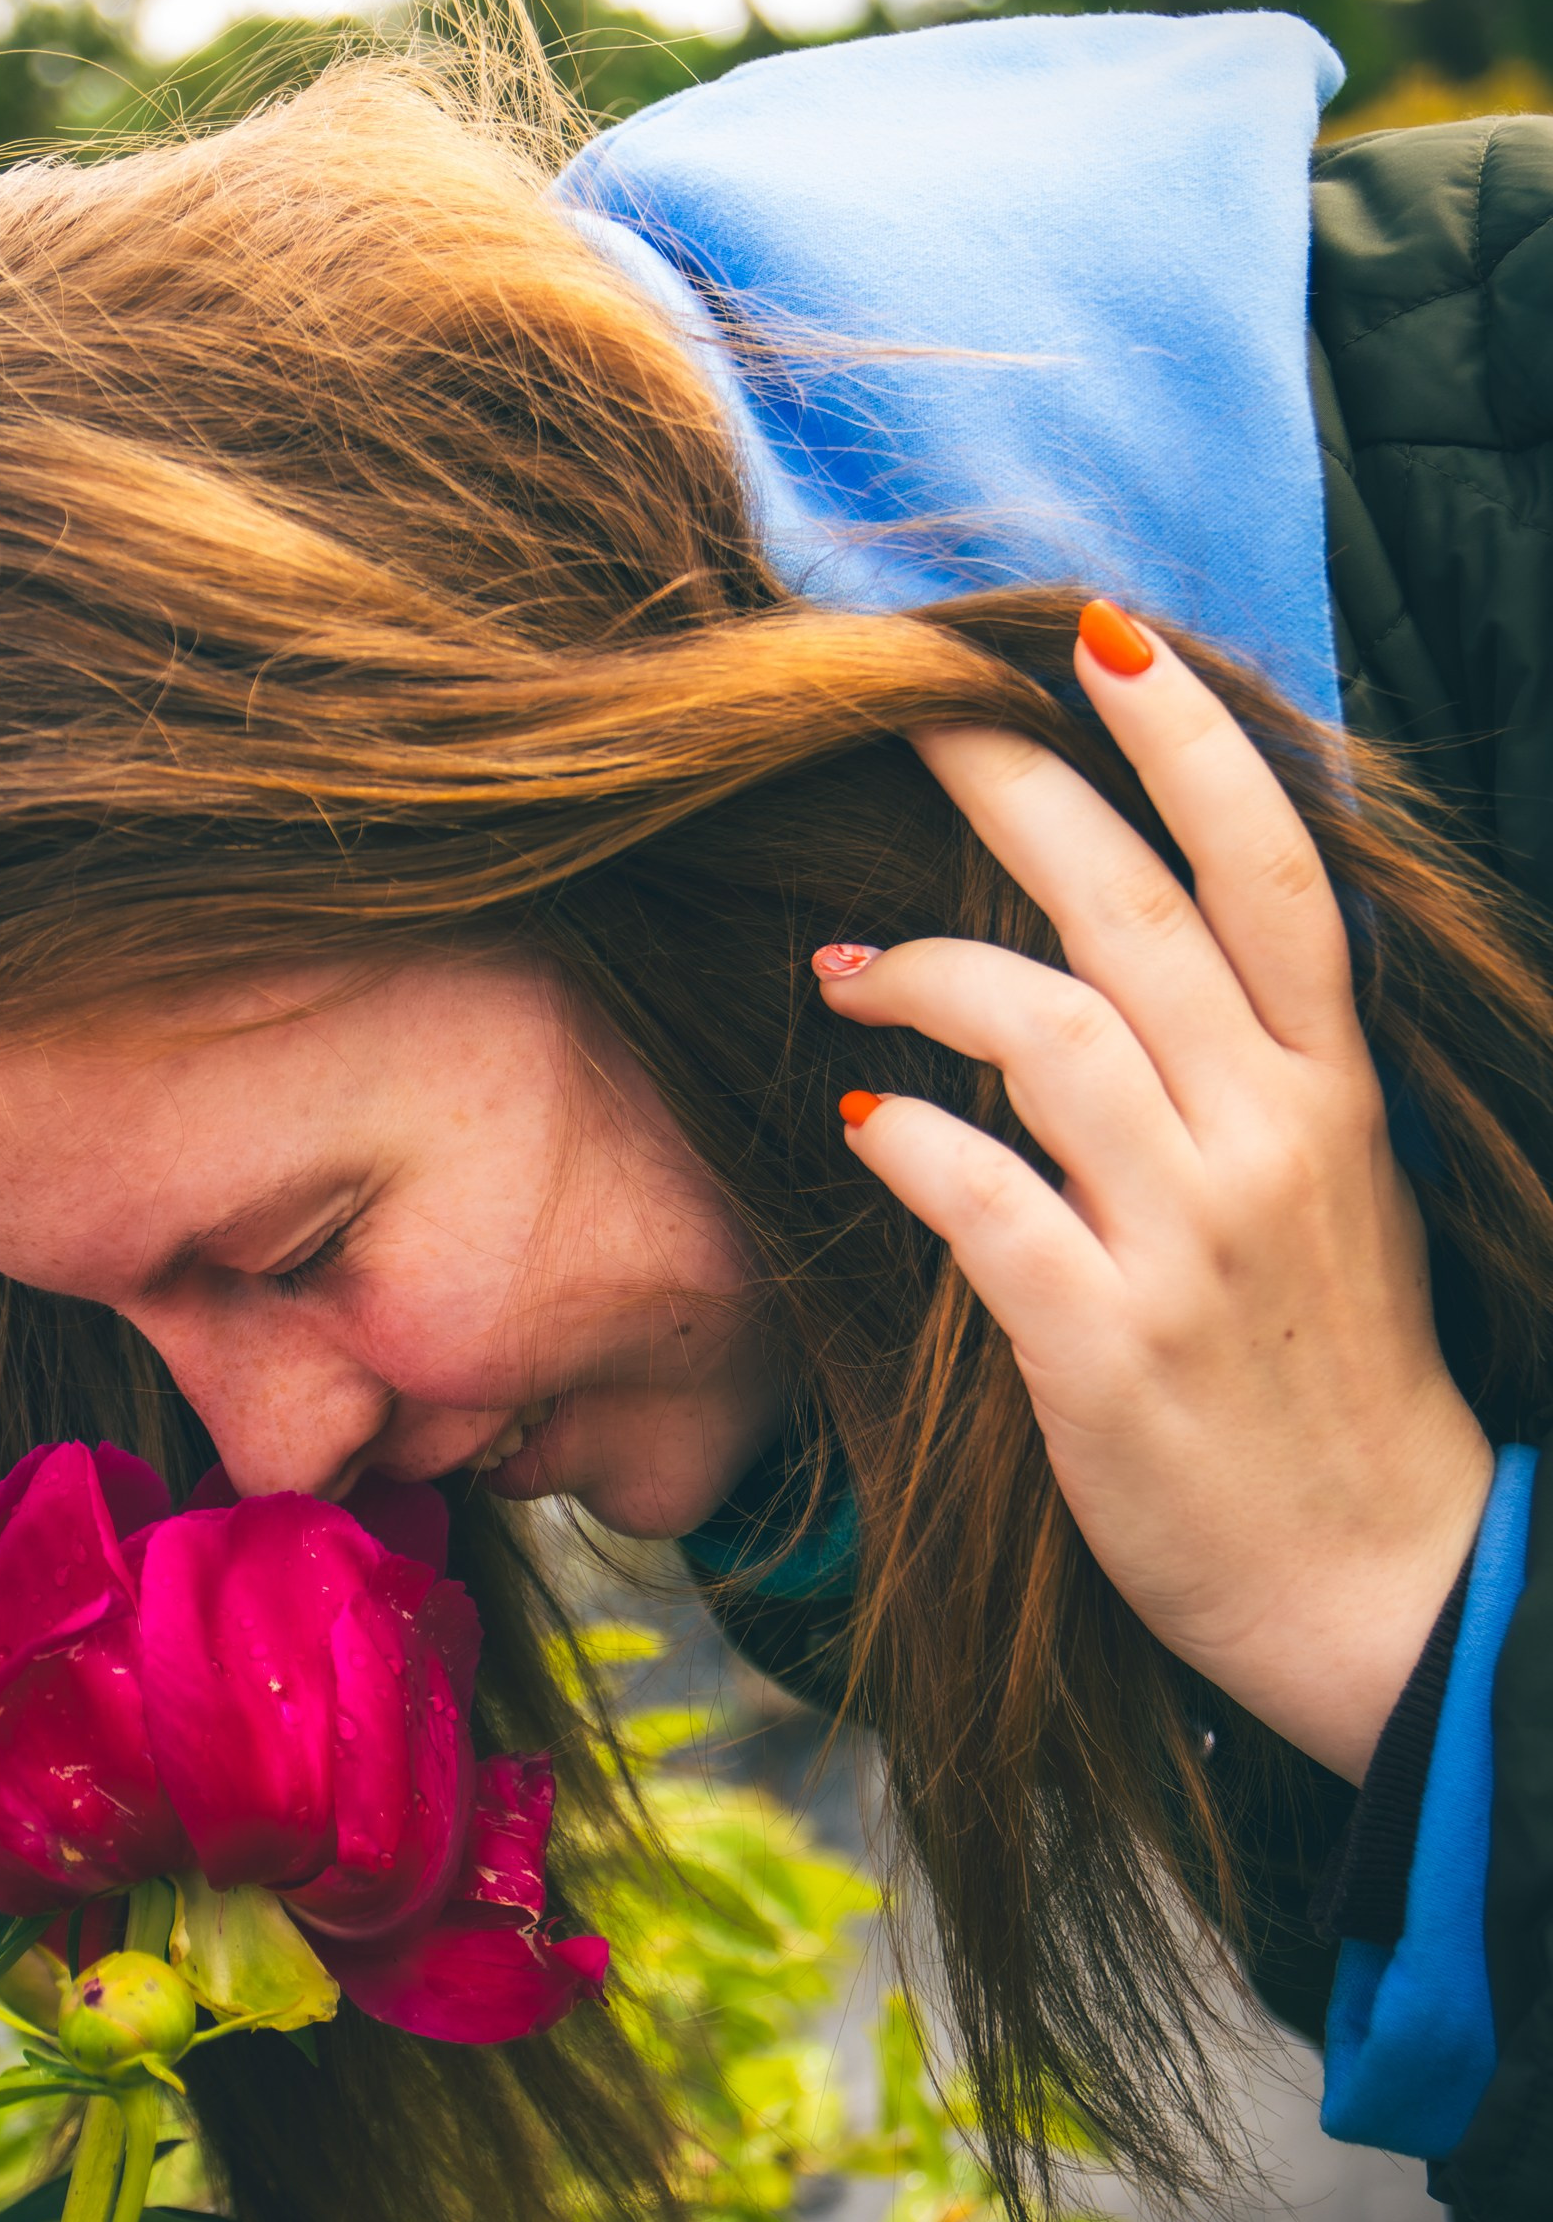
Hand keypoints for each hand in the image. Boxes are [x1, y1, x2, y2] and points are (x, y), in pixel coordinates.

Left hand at [816, 605, 1491, 1780]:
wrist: (1382, 1583)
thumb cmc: (1331, 1378)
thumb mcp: (1337, 1195)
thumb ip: (1257, 1072)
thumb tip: (1141, 956)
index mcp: (1331, 1090)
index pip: (1272, 870)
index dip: (1190, 738)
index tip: (1100, 639)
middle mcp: (1273, 1139)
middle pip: (1136, 911)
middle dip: (1014, 790)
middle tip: (908, 717)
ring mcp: (1193, 1239)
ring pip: (1046, 1032)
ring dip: (921, 971)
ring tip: (840, 965)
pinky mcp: (1107, 1344)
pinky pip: (978, 1198)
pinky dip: (905, 1138)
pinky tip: (858, 1117)